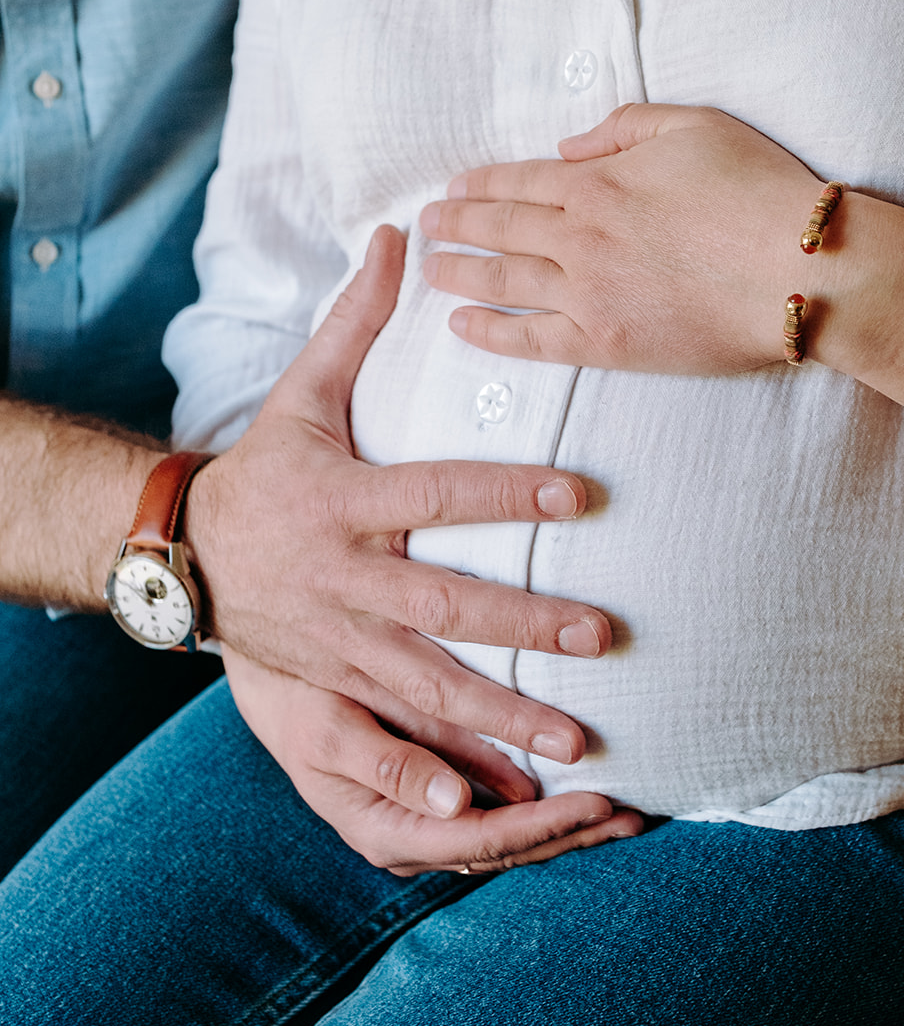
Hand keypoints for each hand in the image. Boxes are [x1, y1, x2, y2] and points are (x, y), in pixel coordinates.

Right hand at [185, 226, 611, 771]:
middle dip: (523, 621)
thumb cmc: (266, 468)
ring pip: (425, 681)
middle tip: (600, 633)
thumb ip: (356, 321)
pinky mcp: (333, 685)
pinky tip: (495, 793)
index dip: (503, 490)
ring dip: (501, 713)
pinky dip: (438, 767)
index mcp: (344, 498)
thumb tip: (398, 232)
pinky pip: (390, 733)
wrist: (183, 554)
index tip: (578, 490)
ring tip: (576, 736)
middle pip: (443, 602)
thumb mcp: (301, 393)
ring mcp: (338, 640)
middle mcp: (343, 575)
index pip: (435, 491)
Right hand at [223, 647, 642, 876]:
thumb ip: (388, 766)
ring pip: (510, 834)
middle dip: (571, 832)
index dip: (541, 826)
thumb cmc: (289, 694)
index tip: (597, 802)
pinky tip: (589, 787)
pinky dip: (548, 802)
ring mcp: (425, 822)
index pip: (479, 842)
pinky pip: (502, 808)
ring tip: (630, 809)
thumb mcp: (326, 729)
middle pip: (505, 848)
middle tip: (634, 812)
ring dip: (569, 824)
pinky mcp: (438, 794)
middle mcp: (409, 838)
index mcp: (382, 830)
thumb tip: (456, 805)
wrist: (263, 674)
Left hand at [420, 103, 822, 375]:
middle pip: (500, 227)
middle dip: (456, 224)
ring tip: (431, 271)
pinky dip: (488, 332)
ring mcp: (587, 292)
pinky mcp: (604, 343)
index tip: (454, 187)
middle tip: (427, 226)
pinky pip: (529, 339)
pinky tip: (459, 326)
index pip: (521, 180)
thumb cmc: (759, 192)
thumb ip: (624, 128)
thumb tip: (567, 147)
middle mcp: (580, 235)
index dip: (481, 183)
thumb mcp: (696, 126)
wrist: (799, 270)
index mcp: (599, 180)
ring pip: (503, 280)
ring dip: (460, 273)